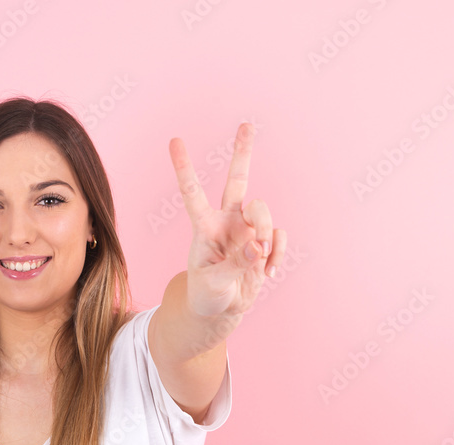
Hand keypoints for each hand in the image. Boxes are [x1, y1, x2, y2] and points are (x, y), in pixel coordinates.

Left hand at [168, 122, 286, 317]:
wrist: (220, 310)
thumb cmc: (206, 294)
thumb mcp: (213, 283)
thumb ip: (236, 264)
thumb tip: (259, 246)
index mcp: (204, 227)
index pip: (192, 193)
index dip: (184, 168)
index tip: (174, 141)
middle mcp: (226, 221)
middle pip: (237, 180)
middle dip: (243, 153)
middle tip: (246, 125)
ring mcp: (246, 230)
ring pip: (263, 210)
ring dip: (266, 231)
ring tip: (260, 259)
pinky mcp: (263, 242)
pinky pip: (278, 236)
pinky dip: (277, 254)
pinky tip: (266, 271)